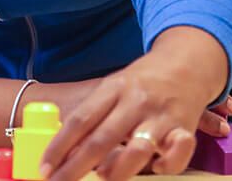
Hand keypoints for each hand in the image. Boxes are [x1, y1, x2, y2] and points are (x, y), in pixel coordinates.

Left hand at [40, 27, 228, 180]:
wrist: (187, 62)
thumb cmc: (142, 81)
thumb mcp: (114, 87)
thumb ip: (95, 114)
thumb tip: (65, 148)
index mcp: (112, 89)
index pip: (80, 120)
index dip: (59, 146)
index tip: (44, 168)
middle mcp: (134, 101)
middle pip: (101, 138)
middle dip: (76, 166)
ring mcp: (159, 115)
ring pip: (137, 148)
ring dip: (118, 168)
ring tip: (103, 177)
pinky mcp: (184, 128)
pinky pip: (176, 154)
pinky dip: (165, 166)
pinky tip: (154, 169)